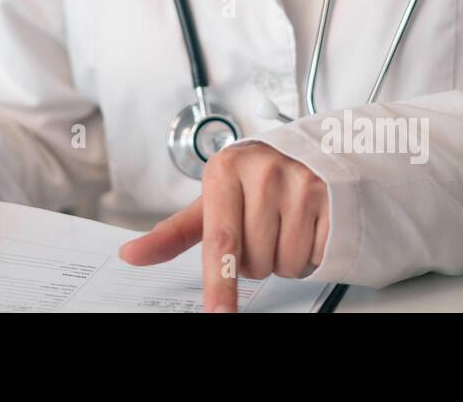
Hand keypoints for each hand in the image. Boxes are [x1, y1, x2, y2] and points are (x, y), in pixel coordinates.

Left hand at [117, 143, 328, 311]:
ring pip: (285, 264)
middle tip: (262, 225)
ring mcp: (301, 181)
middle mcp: (263, 171)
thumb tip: (130, 255)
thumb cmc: (253, 180)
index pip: (220, 240)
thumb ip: (174, 232)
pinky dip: (311, 252)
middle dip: (257, 257)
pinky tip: (309, 223)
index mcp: (226, 170)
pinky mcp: (332, 197)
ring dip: (285, 257)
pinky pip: (315, 255)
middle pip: (254, 261)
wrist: (309, 151)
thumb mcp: (213, 199)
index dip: (219, 281)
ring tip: (286, 223)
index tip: (218, 311)